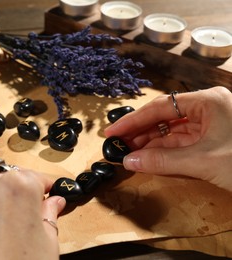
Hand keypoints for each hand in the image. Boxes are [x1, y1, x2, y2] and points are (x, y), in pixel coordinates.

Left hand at [0, 168, 65, 259]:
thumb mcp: (50, 238)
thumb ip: (50, 212)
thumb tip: (55, 201)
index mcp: (18, 186)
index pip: (36, 177)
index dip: (46, 187)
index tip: (51, 195)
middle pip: (10, 181)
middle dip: (22, 193)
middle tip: (33, 212)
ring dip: (1, 202)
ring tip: (12, 225)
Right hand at [104, 86, 231, 191]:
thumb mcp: (204, 161)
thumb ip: (163, 161)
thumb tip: (128, 161)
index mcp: (208, 101)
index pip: (161, 107)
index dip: (133, 120)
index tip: (112, 131)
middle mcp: (207, 110)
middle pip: (164, 118)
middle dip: (140, 132)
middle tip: (116, 145)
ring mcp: (210, 127)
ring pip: (171, 133)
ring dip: (149, 144)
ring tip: (127, 153)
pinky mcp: (212, 143)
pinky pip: (181, 145)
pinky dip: (163, 153)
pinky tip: (147, 159)